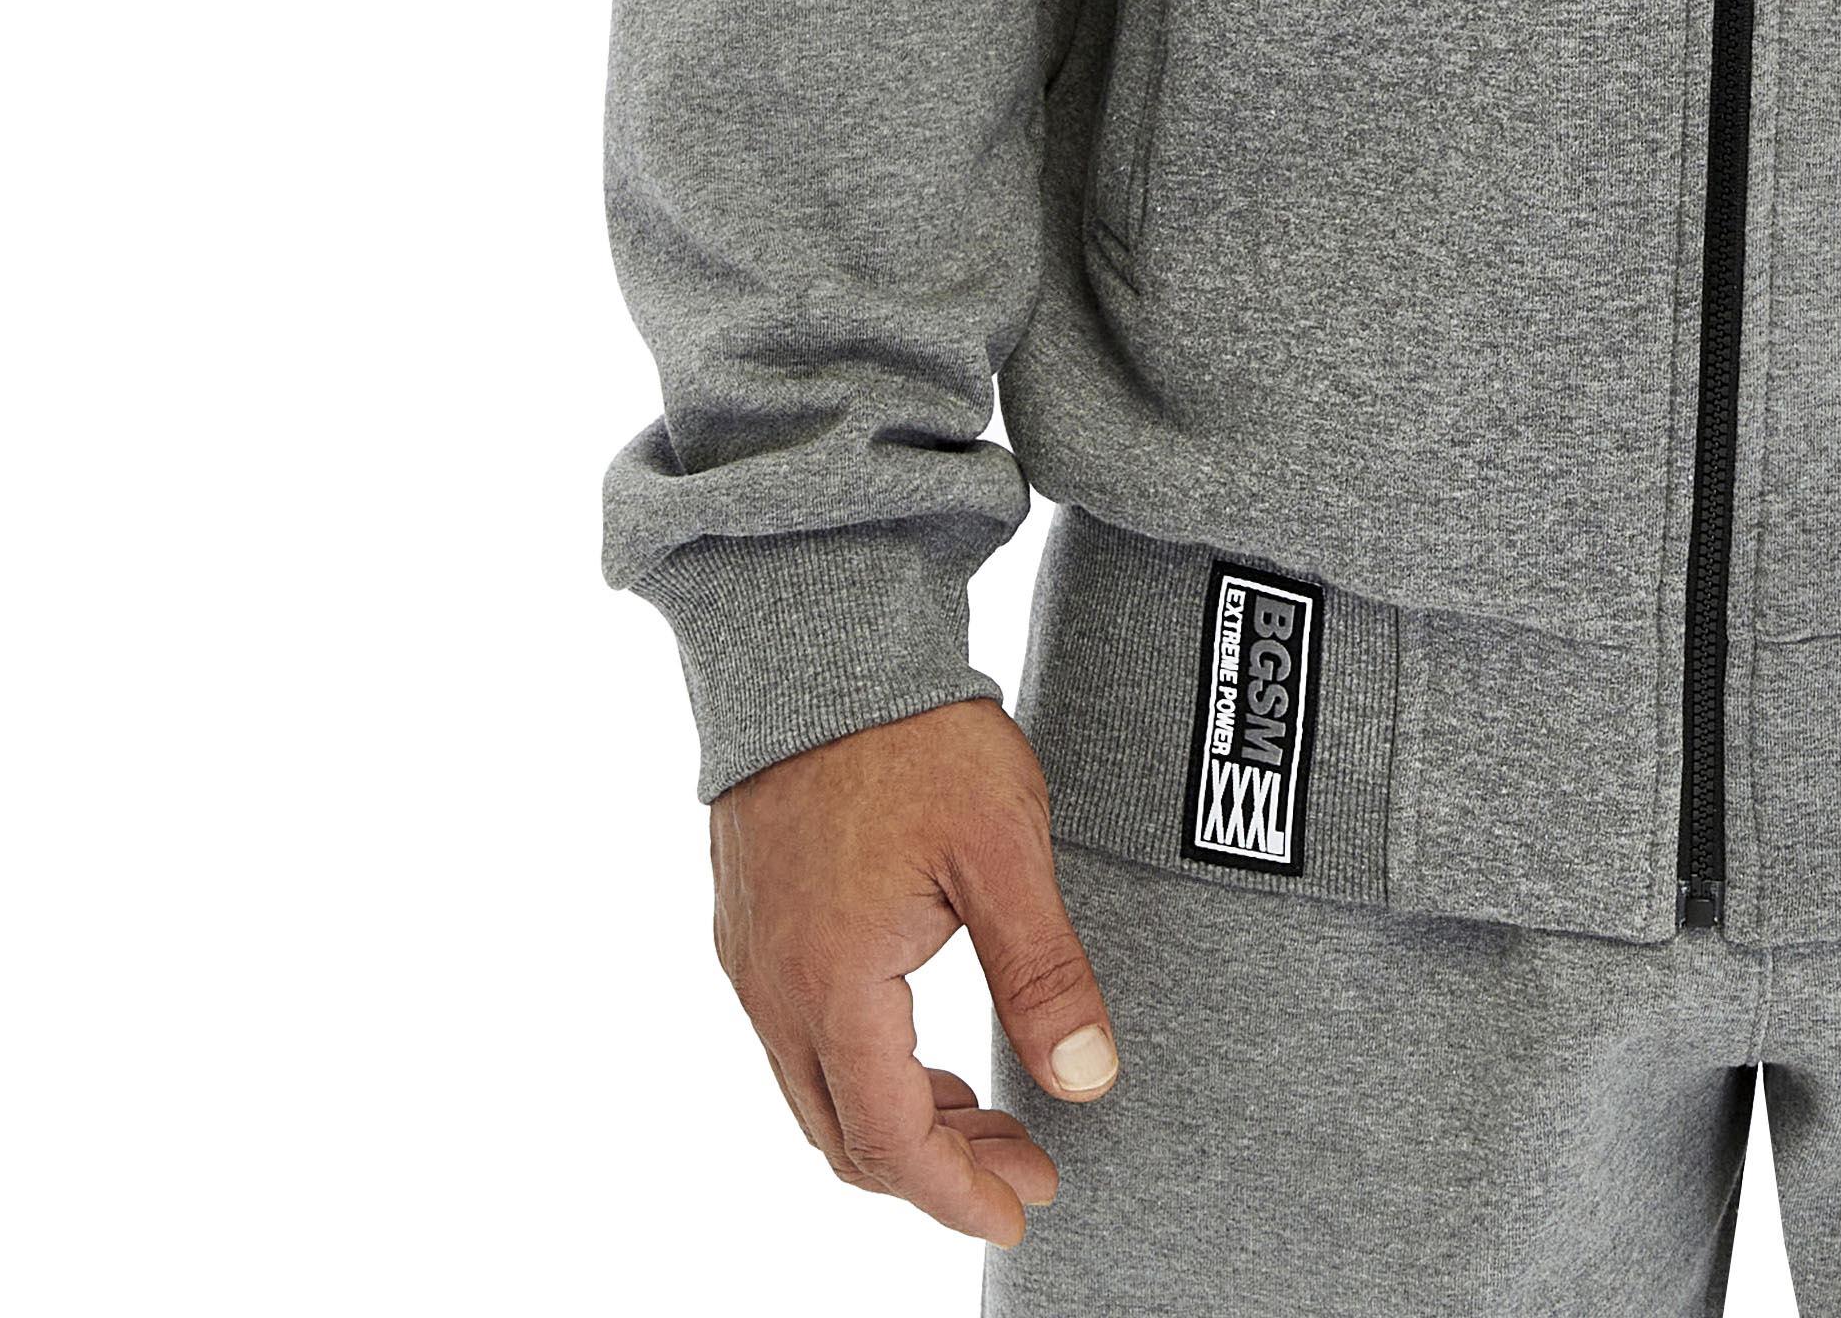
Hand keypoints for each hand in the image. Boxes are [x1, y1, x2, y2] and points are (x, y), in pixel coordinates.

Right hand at [707, 696, 1118, 1246]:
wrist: (820, 635)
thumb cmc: (913, 735)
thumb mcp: (1003, 848)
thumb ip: (1044, 972)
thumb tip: (1088, 1080)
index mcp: (832, 987)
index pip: (892, 1142)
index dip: (960, 1193)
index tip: (1024, 1206)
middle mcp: (773, 990)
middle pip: (846, 1137)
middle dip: (939, 1170)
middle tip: (1027, 1164)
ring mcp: (753, 958)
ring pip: (819, 1094)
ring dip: (902, 1122)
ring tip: (991, 1114)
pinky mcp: (752, 922)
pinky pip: (801, 1041)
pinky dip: (867, 1072)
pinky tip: (928, 1050)